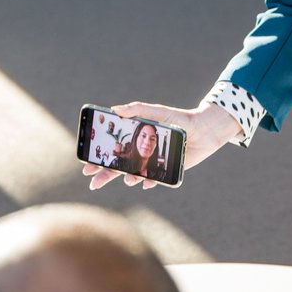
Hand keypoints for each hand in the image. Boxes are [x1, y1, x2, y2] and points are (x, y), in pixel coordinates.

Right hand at [82, 101, 241, 189]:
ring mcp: (153, 162)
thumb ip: (137, 109)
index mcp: (136, 138)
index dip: (99, 156)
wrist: (205, 130)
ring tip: (127, 179)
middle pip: (118, 165)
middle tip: (92, 181)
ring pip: (134, 174)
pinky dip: (148, 182)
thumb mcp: (157, 112)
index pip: (113, 149)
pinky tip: (146, 183)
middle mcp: (142, 152)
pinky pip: (154, 180)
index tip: (86, 162)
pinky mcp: (166, 171)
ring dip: (128, 178)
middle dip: (104, 173)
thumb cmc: (180, 119)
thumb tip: (114, 109)